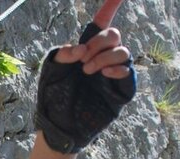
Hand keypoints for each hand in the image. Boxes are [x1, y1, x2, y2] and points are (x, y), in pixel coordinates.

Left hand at [34, 0, 135, 152]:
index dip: (112, 5)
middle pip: (114, 34)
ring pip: (123, 51)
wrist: (59, 126)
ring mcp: (113, 73)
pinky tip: (105, 73)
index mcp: (86, 48)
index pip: (101, 21)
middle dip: (99, 41)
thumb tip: (80, 50)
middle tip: (82, 58)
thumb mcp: (50, 71)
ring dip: (104, 57)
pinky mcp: (120, 91)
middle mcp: (102, 57)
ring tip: (87, 71)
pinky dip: (118, 68)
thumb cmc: (53, 98)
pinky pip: (129, 72)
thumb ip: (62, 54)